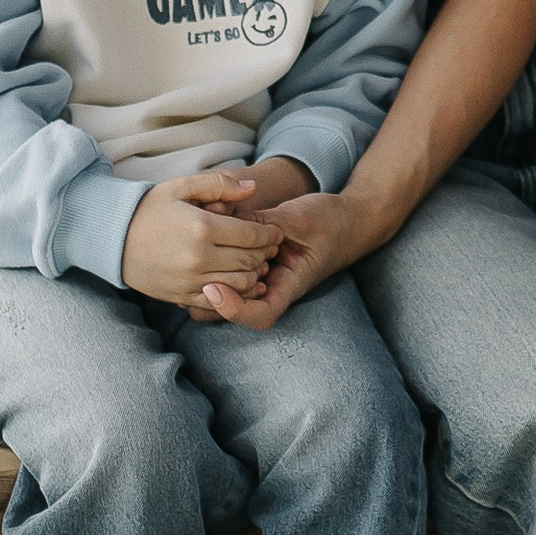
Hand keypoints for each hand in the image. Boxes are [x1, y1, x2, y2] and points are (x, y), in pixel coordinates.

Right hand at [122, 174, 285, 309]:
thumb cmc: (150, 208)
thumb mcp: (182, 186)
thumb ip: (220, 184)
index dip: (269, 234)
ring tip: (256, 263)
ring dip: (254, 274)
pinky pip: (220, 301)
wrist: (113, 238)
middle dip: (265, 253)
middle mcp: (198, 258)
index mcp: (201, 228)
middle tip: (269, 247)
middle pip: (249, 260)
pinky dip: (236, 293)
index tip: (275, 232)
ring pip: (240, 284)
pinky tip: (240, 282)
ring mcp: (190, 281)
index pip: (251, 236)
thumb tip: (253, 188)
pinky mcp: (182, 296)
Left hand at [198, 182, 383, 325]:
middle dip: (208, 298)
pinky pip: (231, 269)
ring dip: (208, 278)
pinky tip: (202, 237)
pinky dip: (216, 259)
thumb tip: (228, 225)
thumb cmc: (330, 221)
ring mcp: (264, 275)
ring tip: (189, 256)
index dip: (233, 310)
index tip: (212, 290)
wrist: (349, 219)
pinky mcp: (256, 261)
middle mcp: (274, 286)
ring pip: (230, 291)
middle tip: (186, 273)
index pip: (260, 315)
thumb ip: (265, 224)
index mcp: (290, 285)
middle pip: (236, 310)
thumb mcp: (299, 219)